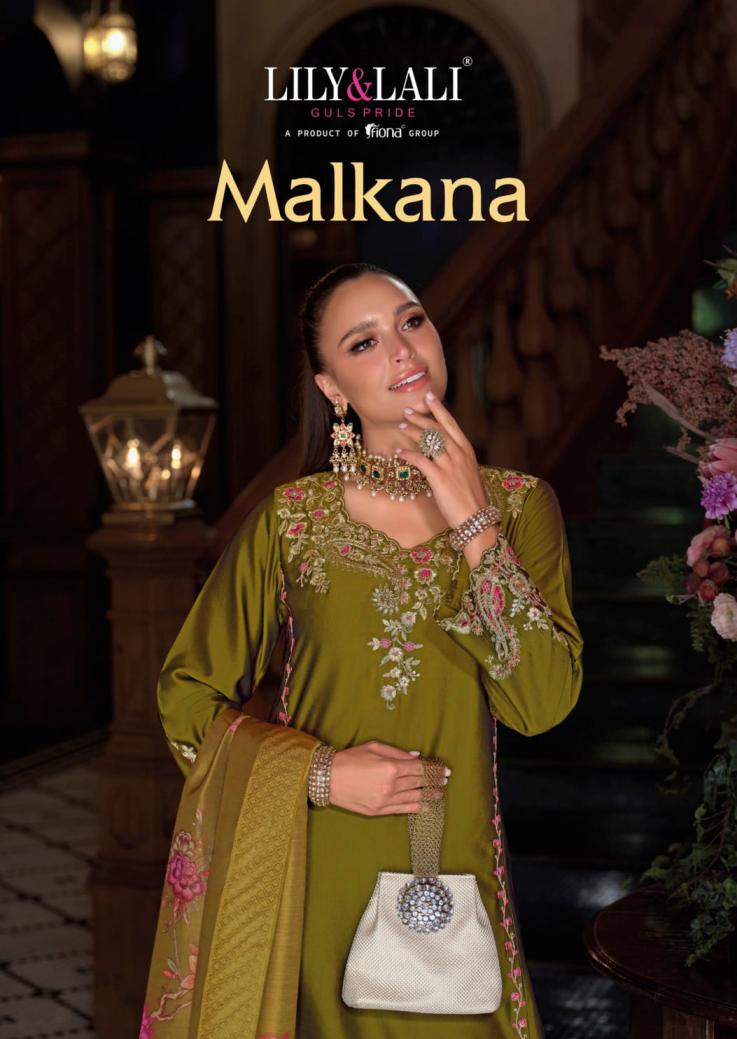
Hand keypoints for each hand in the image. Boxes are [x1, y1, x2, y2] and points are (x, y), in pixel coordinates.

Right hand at [328, 741, 449, 816]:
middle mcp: (391, 785)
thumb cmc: (349, 759)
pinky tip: (424, 805)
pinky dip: (415, 807)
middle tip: (445, 780)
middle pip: (419, 783)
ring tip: (439, 793)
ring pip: (413, 797)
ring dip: (428, 795)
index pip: (419, 769)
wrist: (327, 779)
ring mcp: (385, 800)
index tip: (445, 770)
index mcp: (391, 767)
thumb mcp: (373, 747)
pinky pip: (402, 809)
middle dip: (434, 781)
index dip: (434, 769)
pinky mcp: (378, 811)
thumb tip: (416, 757)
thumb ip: (397, 752)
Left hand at [396, 392, 489, 528]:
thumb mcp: (468, 473)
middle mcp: (459, 454)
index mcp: (467, 450)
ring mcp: (450, 465)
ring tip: (401, 425)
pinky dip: (408, 455)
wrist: (476, 518)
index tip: (429, 397)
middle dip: (422, 417)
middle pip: (438, 428)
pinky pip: (420, 461)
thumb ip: (457, 460)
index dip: (439, 409)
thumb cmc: (471, 498)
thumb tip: (443, 452)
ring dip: (413, 431)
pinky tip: (398, 452)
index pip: (451, 424)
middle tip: (408, 410)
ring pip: (429, 441)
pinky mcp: (439, 478)